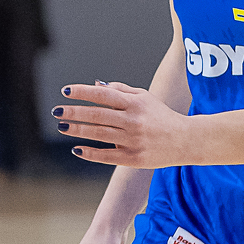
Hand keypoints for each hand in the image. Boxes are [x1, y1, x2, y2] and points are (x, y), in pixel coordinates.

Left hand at [56, 81, 191, 167]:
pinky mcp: (133, 158)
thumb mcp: (144, 97)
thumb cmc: (161, 116)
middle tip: (57, 111)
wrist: (186, 140)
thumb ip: (120, 90)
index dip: (83, 92)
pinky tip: (77, 149)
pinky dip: (90, 153)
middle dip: (74, 112)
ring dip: (78, 130)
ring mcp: (133, 141)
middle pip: (97, 115)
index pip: (103, 95)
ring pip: (99, 134)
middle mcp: (133, 121)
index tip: (66, 91)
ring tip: (62, 126)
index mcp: (135, 103)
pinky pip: (107, 156)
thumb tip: (94, 84)